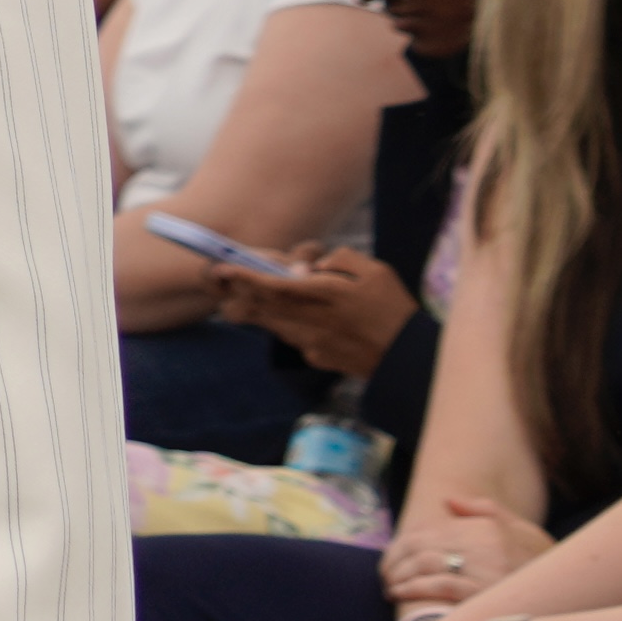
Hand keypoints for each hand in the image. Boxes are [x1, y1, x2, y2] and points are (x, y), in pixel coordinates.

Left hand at [213, 250, 412, 381]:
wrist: (409, 360)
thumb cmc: (395, 309)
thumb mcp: (375, 271)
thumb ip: (340, 260)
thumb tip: (310, 265)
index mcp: (326, 295)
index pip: (275, 284)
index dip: (244, 277)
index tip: (221, 268)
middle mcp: (313, 320)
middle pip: (261, 307)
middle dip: (233, 293)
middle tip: (212, 281)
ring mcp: (313, 343)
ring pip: (271, 323)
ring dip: (252, 310)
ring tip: (231, 298)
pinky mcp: (317, 358)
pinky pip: (291, 337)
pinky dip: (281, 325)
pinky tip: (278, 318)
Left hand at [381, 501, 543, 620]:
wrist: (570, 595)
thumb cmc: (542, 563)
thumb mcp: (522, 530)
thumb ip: (486, 511)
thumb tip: (450, 501)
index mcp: (488, 527)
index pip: (431, 531)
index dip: (405, 543)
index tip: (393, 557)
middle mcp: (484, 545)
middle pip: (423, 546)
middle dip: (396, 560)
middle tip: (385, 574)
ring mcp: (485, 570)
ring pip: (426, 564)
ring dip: (400, 575)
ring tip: (389, 586)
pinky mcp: (484, 595)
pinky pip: (440, 587)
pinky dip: (414, 588)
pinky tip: (399, 593)